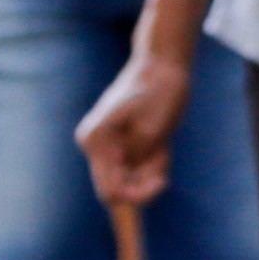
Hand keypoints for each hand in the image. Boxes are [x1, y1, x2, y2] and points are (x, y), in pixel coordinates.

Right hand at [75, 43, 190, 207]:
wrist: (163, 64)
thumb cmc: (160, 89)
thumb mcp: (153, 128)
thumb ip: (136, 159)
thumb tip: (124, 190)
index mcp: (96, 139)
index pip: (111, 189)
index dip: (137, 195)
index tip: (163, 181)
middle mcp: (94, 146)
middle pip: (117, 190)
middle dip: (145, 182)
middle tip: (164, 157)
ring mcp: (105, 148)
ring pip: (129, 182)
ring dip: (150, 171)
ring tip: (163, 146)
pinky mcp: (118, 149)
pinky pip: (135, 172)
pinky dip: (152, 165)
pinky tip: (160, 145)